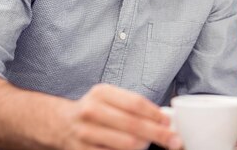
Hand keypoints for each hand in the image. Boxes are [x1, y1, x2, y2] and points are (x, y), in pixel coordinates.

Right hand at [62, 84, 182, 149]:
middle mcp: (92, 111)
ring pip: (126, 144)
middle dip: (158, 134)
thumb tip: (164, 120)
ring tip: (148, 144)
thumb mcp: (110, 98)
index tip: (169, 122)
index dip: (156, 114)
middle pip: (134, 125)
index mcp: (102, 93)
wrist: (61, 123)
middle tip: (174, 140)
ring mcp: (85, 133)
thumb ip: (133, 105)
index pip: (136, 103)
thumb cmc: (95, 110)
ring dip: (143, 146)